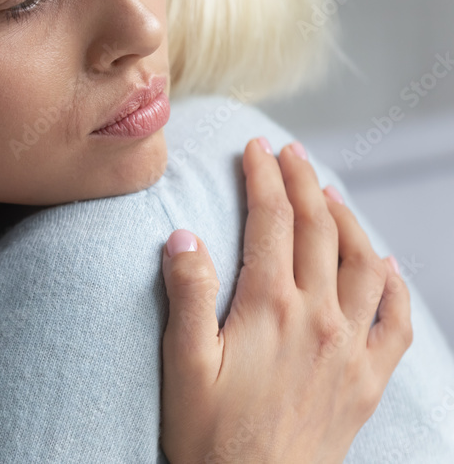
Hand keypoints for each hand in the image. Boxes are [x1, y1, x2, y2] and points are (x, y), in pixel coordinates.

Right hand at [159, 139, 411, 463]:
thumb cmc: (210, 434)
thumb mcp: (184, 363)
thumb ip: (187, 294)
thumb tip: (184, 234)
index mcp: (271, 308)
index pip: (272, 221)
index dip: (263, 177)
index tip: (254, 148)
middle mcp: (320, 318)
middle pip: (318, 229)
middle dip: (302, 181)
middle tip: (288, 153)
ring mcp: (352, 347)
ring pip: (365, 263)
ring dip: (349, 220)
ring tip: (329, 194)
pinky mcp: (369, 378)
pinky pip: (397, 321)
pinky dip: (396, 285)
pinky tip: (386, 266)